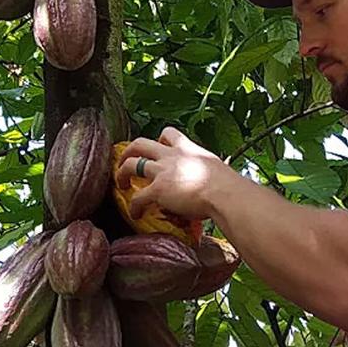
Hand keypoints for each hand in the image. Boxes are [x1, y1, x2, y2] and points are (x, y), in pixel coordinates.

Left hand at [115, 127, 231, 220]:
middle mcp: (171, 155)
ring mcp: (162, 171)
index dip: (158, 139)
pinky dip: (134, 206)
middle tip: (125, 161)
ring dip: (122, 173)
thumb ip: (204, 170)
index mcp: (187, 148)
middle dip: (128, 151)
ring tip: (121, 183)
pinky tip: (135, 213)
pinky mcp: (158, 190)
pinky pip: (138, 196)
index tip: (156, 147)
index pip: (168, 133)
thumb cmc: (227, 184)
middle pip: (140, 143)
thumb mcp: (214, 168)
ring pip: (132, 164)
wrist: (225, 193)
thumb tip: (211, 183)